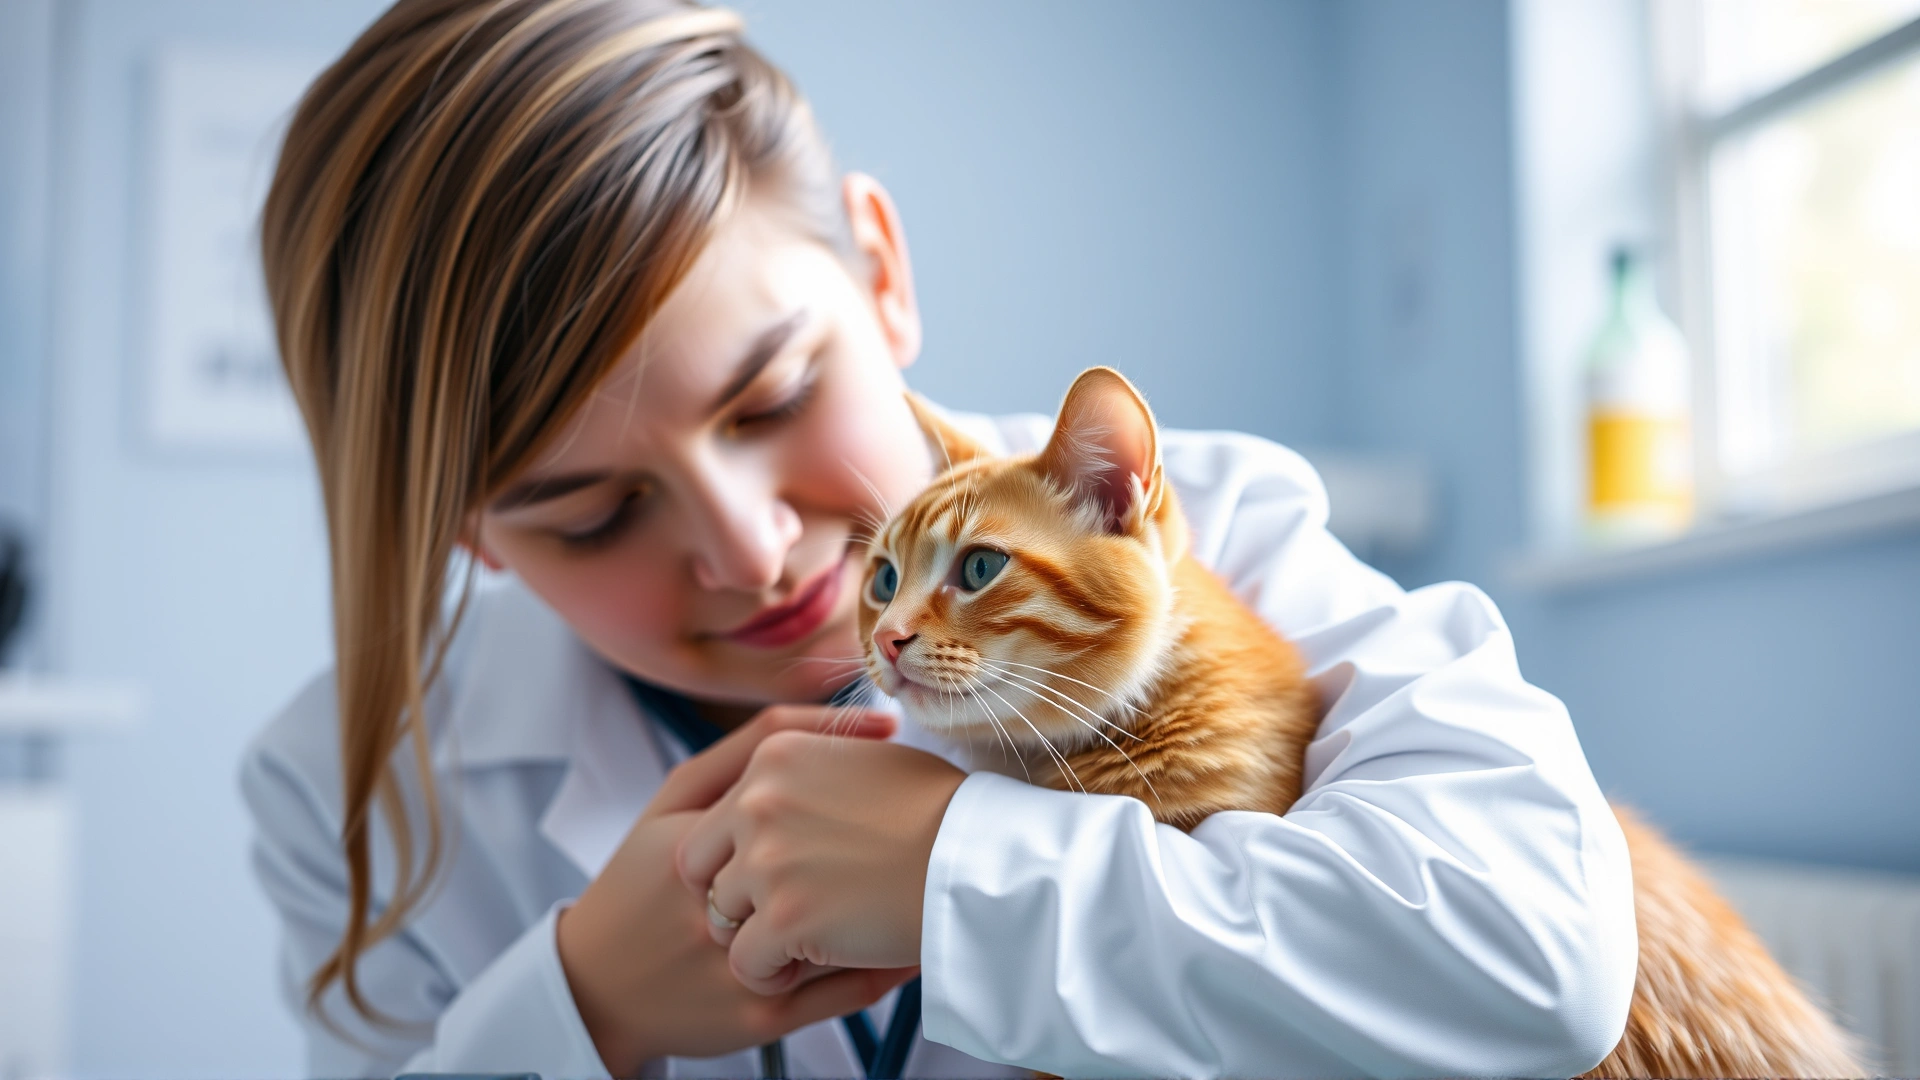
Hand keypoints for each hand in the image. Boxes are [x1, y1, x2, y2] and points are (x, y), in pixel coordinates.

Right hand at [555, 706, 914, 1074]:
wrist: (597, 983)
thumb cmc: (642, 880)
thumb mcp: (674, 797)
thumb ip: (749, 747)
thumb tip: (849, 714)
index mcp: (693, 847)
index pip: (797, 796)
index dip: (856, 780)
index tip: (894, 763)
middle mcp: (716, 911)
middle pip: (829, 868)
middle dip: (879, 841)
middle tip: (917, 822)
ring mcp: (740, 968)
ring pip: (843, 930)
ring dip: (888, 902)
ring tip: (919, 874)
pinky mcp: (760, 1018)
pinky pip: (847, 990)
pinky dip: (890, 961)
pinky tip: (910, 936)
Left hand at [676, 731, 968, 994]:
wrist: (975, 858)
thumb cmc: (938, 812)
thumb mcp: (864, 758)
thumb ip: (810, 769)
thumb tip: (786, 785)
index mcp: (773, 757)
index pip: (714, 819)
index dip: (739, 853)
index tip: (780, 871)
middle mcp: (757, 800)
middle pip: (702, 866)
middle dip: (736, 892)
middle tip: (783, 908)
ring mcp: (767, 860)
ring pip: (720, 917)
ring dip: (757, 934)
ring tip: (806, 937)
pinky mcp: (784, 917)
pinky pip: (746, 962)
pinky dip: (773, 974)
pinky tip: (810, 964)